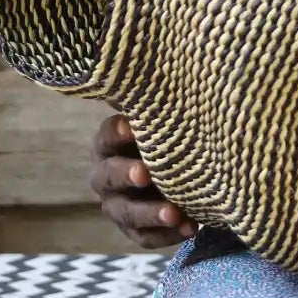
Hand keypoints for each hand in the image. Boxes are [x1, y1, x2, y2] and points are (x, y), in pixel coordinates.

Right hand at [90, 114, 195, 249]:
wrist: (173, 172)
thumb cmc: (165, 135)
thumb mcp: (160, 119)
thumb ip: (155, 102)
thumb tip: (161, 60)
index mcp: (107, 145)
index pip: (105, 138)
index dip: (116, 133)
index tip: (131, 126)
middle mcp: (105, 176)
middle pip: (109, 177)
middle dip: (126, 175)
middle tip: (145, 173)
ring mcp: (117, 206)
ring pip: (127, 213)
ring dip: (150, 213)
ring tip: (175, 212)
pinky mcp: (134, 230)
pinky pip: (146, 237)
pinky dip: (168, 235)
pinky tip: (192, 228)